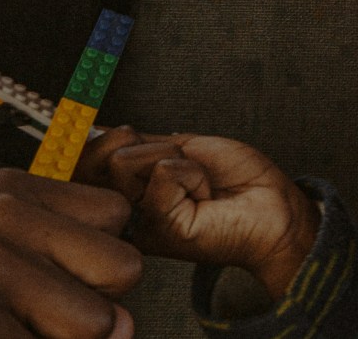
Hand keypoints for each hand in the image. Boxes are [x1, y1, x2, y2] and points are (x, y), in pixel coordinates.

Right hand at [0, 168, 139, 338]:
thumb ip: (49, 268)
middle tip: (34, 325)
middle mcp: (7, 213)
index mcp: (12, 189)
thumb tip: (127, 326)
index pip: (116, 219)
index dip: (100, 266)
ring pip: (92, 321)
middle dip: (93, 310)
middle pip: (120, 269)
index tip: (66, 289)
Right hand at [76, 127, 318, 299]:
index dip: (97, 139)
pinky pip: (163, 173)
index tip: (123, 134)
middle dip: (149, 145)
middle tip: (181, 162)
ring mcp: (139, 223)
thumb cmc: (234, 178)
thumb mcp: (177, 147)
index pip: (86, 161)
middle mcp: (126, 213)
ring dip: (175, 158)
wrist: (272, 204)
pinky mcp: (159, 229)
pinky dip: (191, 171)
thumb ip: (135, 144)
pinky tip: (205, 193)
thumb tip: (93, 128)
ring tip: (197, 181)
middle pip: (103, 154)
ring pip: (126, 161)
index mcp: (127, 193)